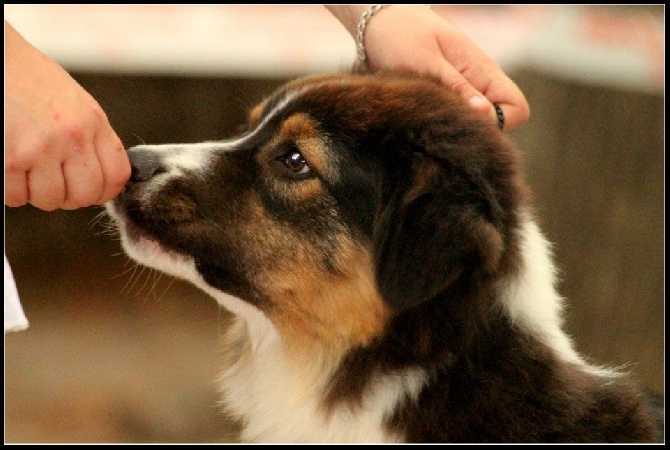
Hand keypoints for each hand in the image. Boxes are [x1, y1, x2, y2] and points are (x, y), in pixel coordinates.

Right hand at [4, 21, 130, 210]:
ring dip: (37, 193)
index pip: (117, 176)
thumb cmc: (30, 80)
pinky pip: (16, 197)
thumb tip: (102, 180)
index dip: (105, 191)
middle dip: (70, 197)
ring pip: (50, 201)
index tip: (91, 190)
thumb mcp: (75, 102)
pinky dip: (12, 190)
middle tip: (55, 183)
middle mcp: (72, 136)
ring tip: (28, 170)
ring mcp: (41, 149)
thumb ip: (92, 137)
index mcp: (93, 121)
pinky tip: (9, 166)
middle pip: (85, 195)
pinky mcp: (9, 159)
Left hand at [326, 5, 529, 129]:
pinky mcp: (444, 101)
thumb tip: (484, 114)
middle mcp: (478, 86)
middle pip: (498, 124)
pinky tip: (422, 116)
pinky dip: (443, 123)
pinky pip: (455, 121)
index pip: (518, 109)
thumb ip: (457, 87)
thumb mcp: (429, 62)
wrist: (378, 26)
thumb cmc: (403, 36)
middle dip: (476, 129)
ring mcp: (463, 94)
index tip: (468, 118)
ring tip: (429, 114)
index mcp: (484, 71)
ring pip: (475, 125)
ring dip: (456, 126)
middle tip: (442, 118)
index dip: (500, 121)